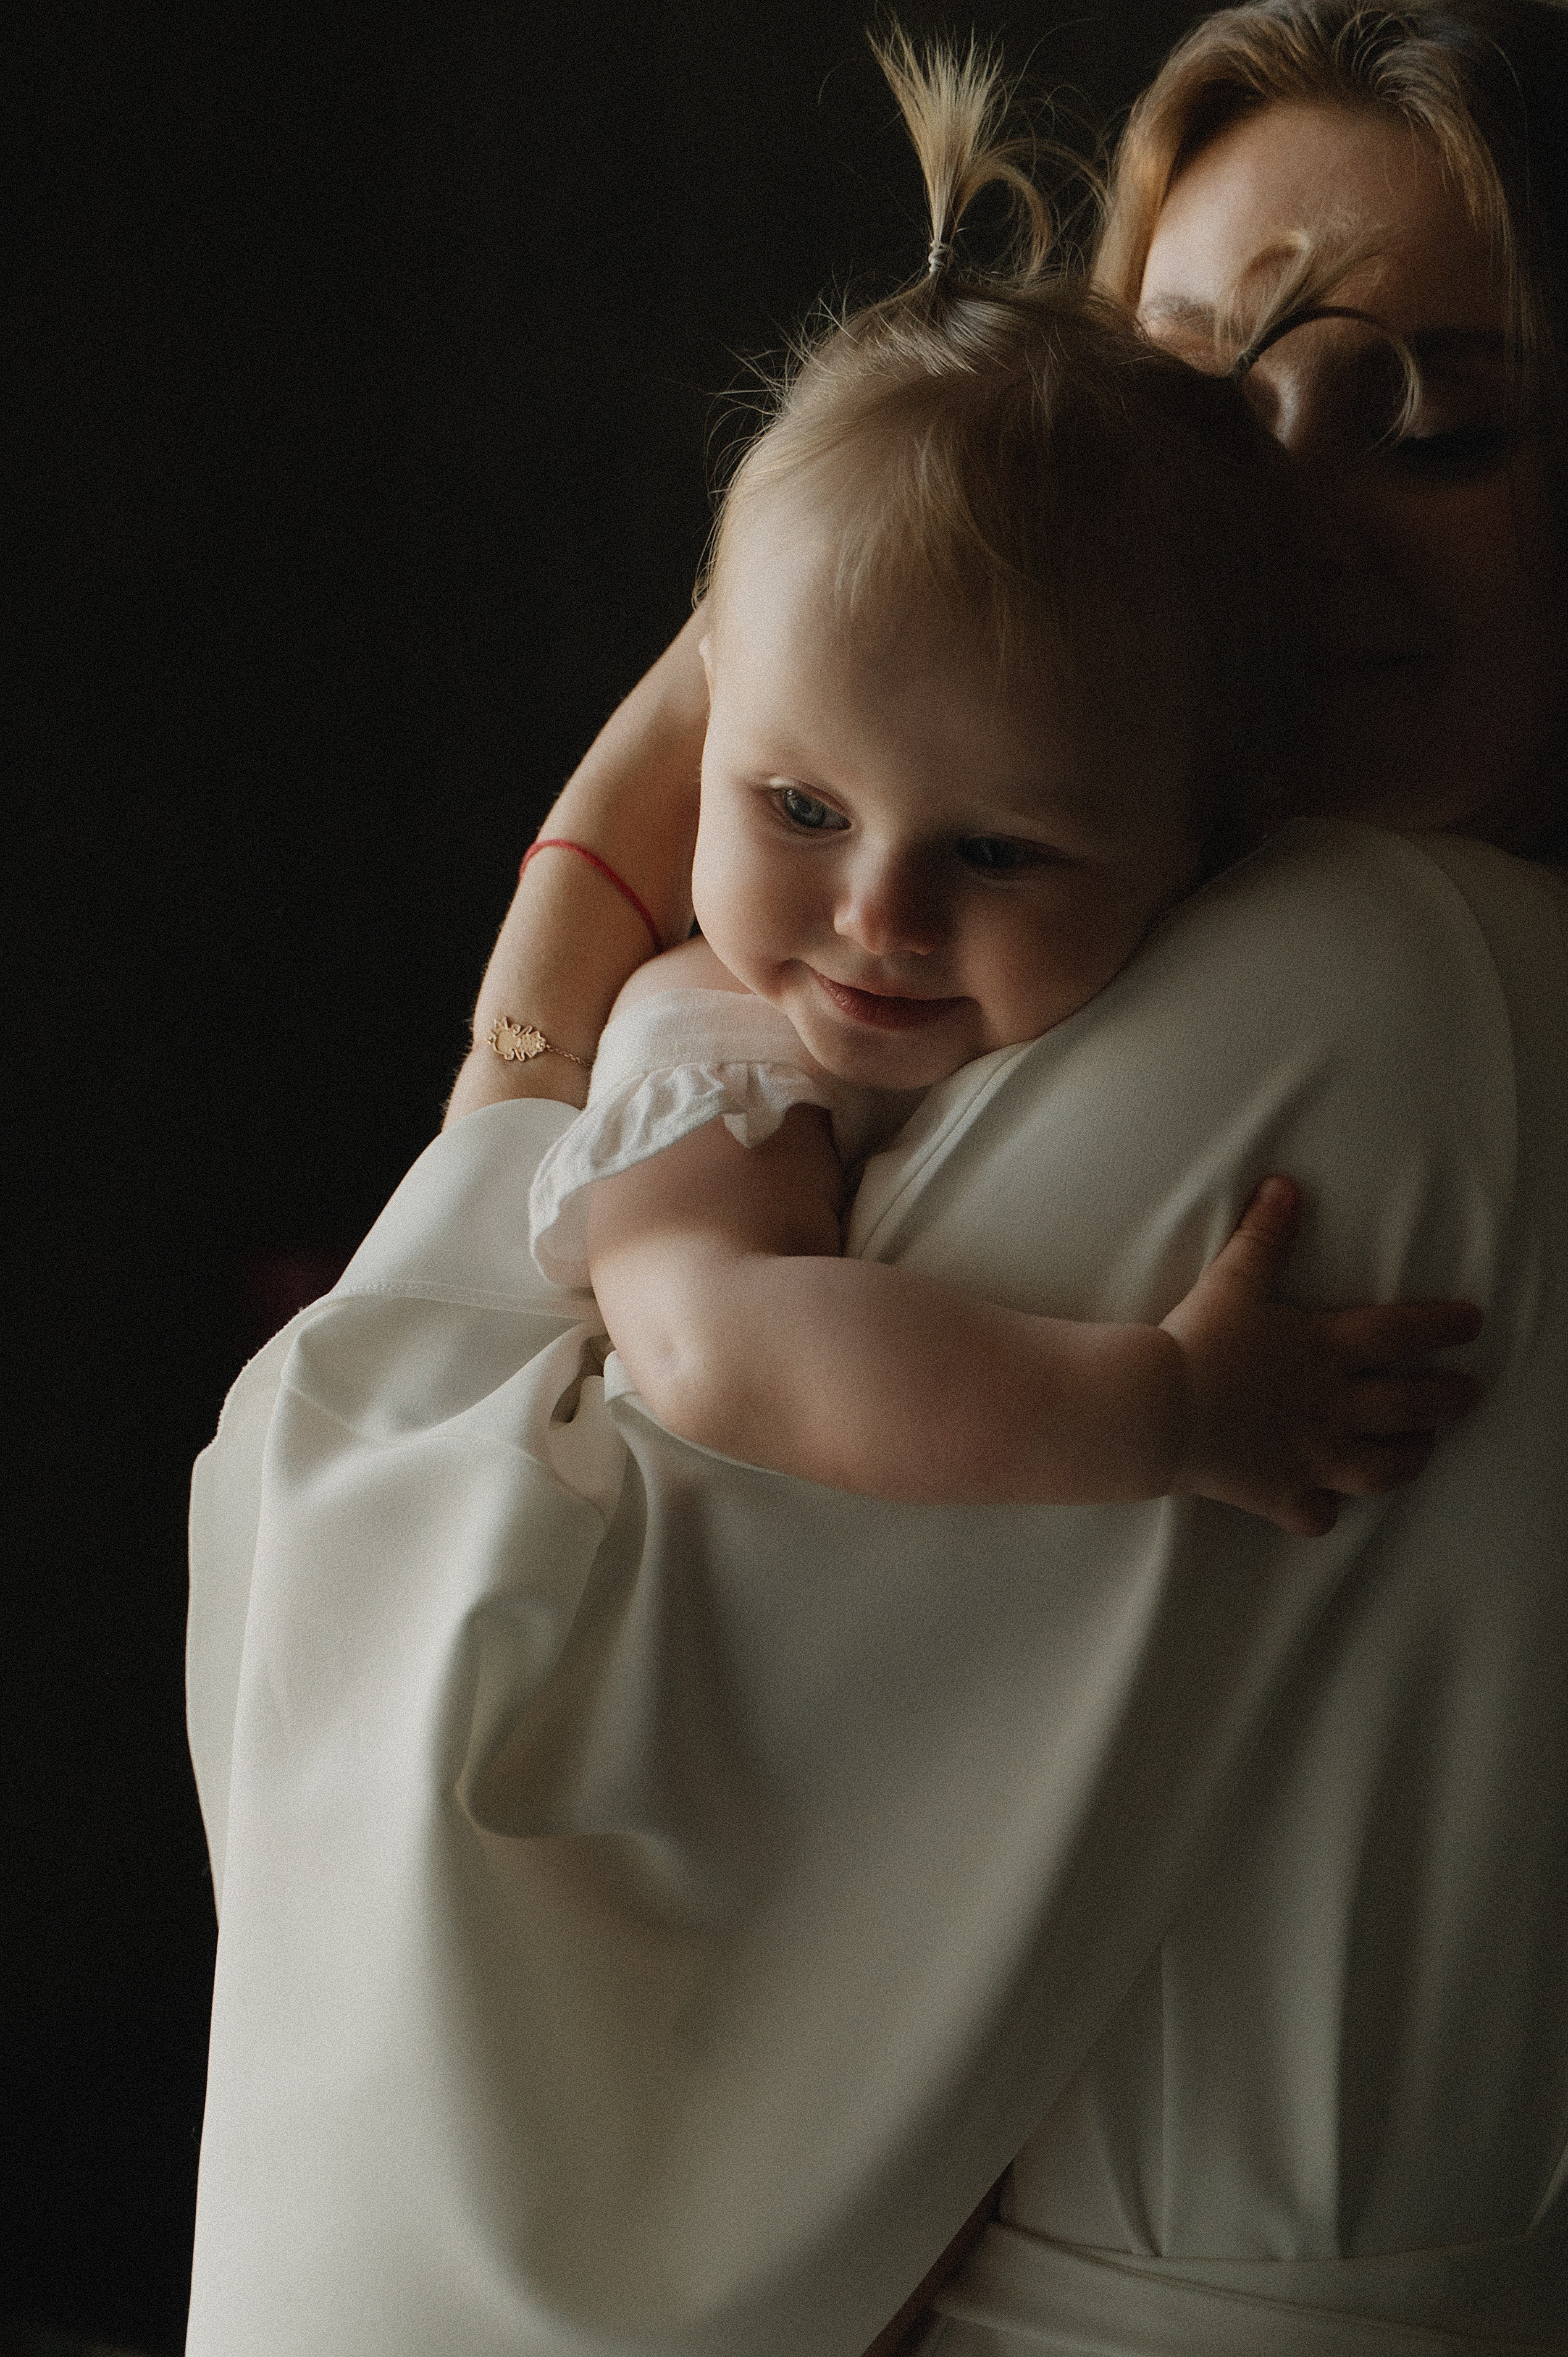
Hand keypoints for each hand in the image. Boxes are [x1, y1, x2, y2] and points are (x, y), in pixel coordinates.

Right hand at [1161, 1176, 1482, 1535]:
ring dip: (1409, 1458)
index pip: (1402, 1334)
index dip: (1443, 1326)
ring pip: (1381, 1468)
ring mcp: (1310, 1455)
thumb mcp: (1233, 1281)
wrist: (1159, 1408)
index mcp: (1325, 1350)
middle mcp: (1331, 1406)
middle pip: (1410, 1406)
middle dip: (1449, 1400)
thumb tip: (1286, 1186)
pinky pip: (1316, 1514)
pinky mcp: (1279, 1493)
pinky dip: (1324, 1511)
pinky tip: (1326, 1503)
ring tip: (1421, 1449)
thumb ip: (1265, 1235)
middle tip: (1470, 1394)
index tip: (1473, 1324)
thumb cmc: (1198, 1341)